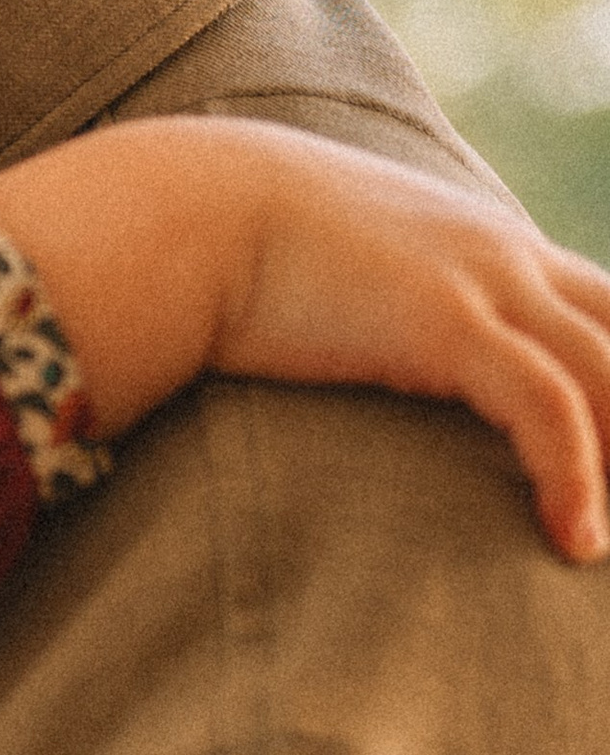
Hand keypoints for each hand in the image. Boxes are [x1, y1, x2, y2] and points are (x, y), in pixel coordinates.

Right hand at [0, 118, 609, 559]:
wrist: (184, 210)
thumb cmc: (246, 254)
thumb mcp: (349, 277)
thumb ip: (392, 316)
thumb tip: (380, 375)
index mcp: (496, 249)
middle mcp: (511, 256)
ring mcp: (486, 281)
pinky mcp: (449, 322)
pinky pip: (550, 407)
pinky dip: (578, 477)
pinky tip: (577, 544)